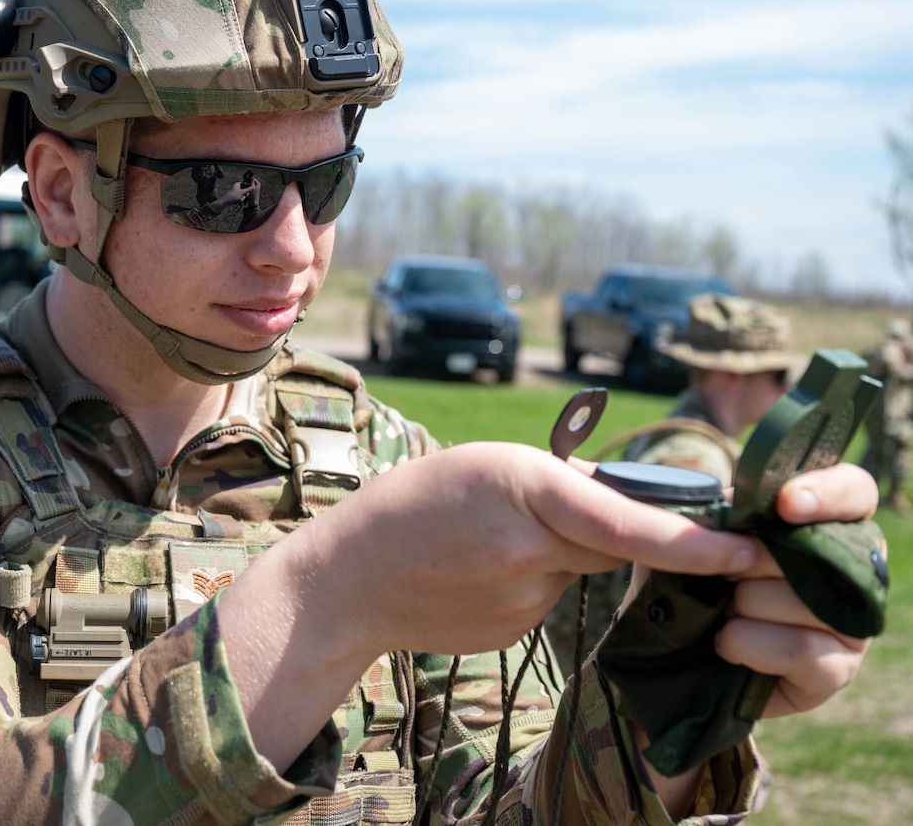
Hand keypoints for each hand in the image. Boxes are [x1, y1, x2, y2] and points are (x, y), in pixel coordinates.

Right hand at [220, 441, 759, 771]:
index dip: (697, 542)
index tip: (751, 552)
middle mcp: (531, 549)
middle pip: (613, 543)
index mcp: (524, 490)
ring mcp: (523, 599)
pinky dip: (530, 584)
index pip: (630, 522)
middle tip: (534, 511)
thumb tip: (628, 498)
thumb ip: (559, 486)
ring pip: (578, 572)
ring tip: (485, 545)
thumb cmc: (412, 505)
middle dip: (602, 528)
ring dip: (556, 555)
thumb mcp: (485, 467)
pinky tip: (478, 576)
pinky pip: (550, 600)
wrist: (347, 580)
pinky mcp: (515, 631)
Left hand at [716, 462, 876, 717]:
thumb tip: (732, 515)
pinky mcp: (837, 670)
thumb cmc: (698, 576)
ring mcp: (853, 623)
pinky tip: (725, 641)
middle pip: (815, 550)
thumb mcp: (704, 535)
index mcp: (828, 525)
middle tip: (721, 575)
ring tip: (724, 610)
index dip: (826, 494)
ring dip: (743, 606)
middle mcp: (852, 571)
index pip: (854, 491)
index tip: (785, 504)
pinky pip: (799, 648)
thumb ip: (726, 513)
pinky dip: (748, 643)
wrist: (680, 645)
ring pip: (802, 600)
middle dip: (750, 561)